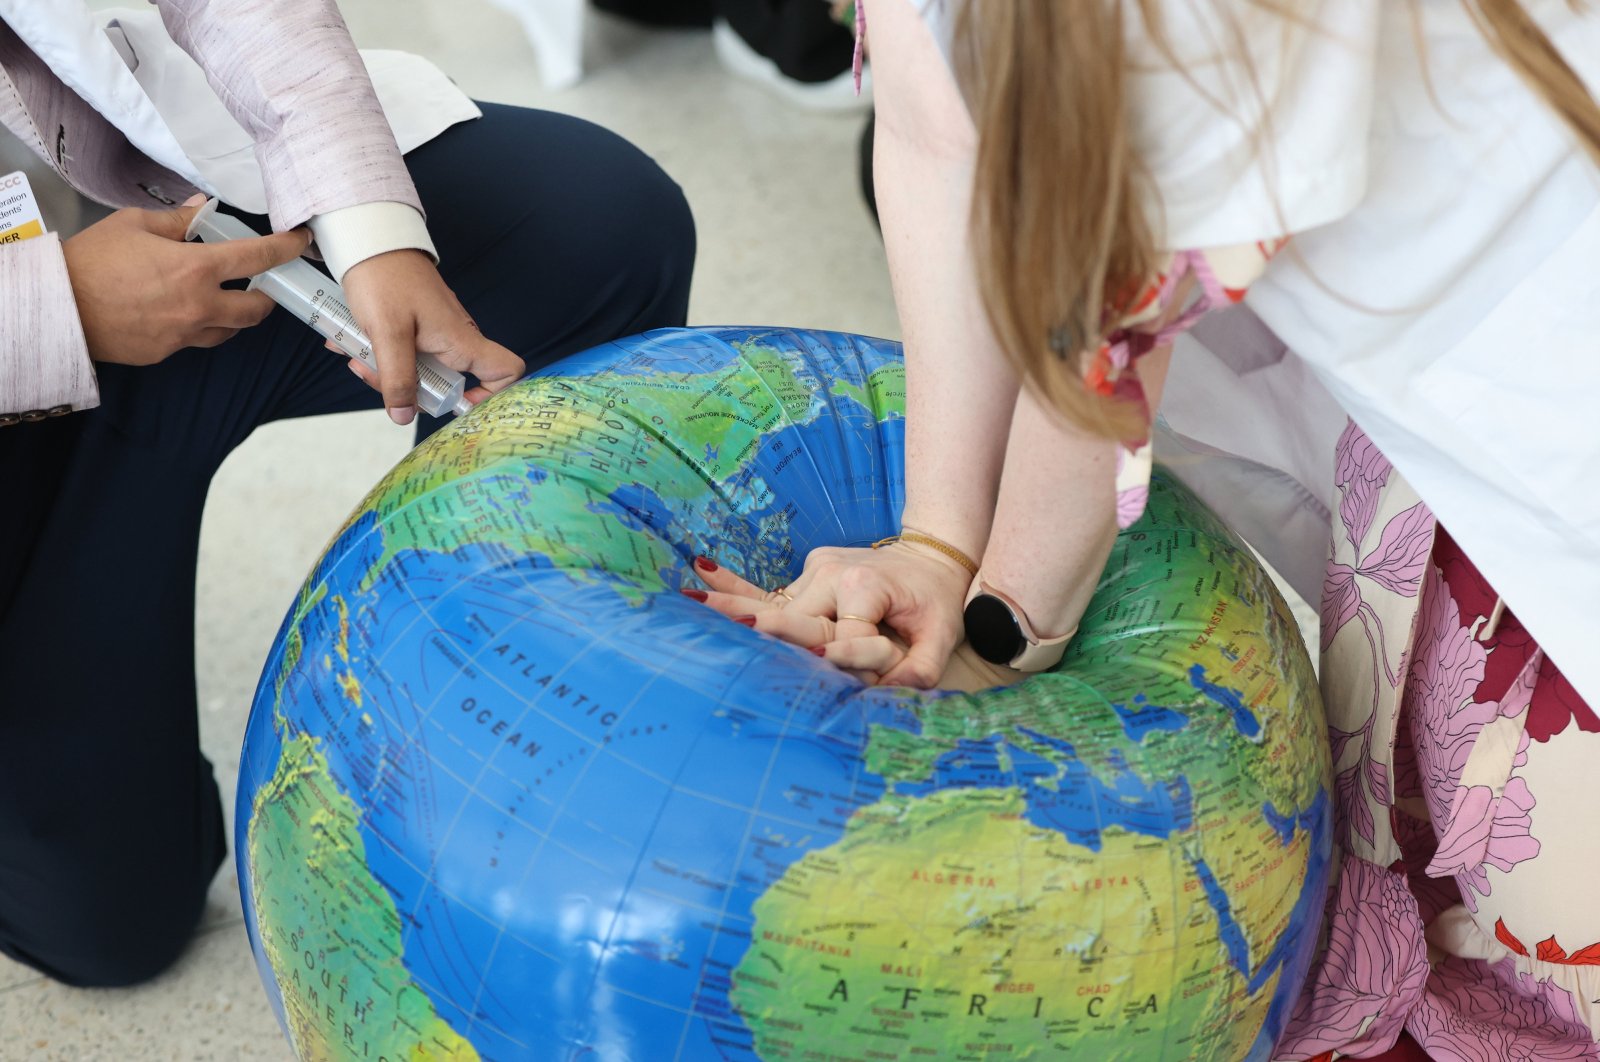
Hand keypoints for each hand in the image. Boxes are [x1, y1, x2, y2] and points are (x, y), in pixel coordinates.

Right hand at [62, 196, 309, 364]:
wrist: (58, 307)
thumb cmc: (92, 261)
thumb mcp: (134, 225)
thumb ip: (177, 220)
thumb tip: (203, 209)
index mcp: (196, 269)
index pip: (258, 258)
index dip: (286, 248)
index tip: (300, 243)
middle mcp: (200, 306)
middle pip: (257, 309)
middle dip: (266, 296)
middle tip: (260, 284)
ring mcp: (185, 334)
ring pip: (230, 331)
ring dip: (235, 316)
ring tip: (221, 298)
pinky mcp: (168, 352)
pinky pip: (197, 341)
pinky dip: (199, 327)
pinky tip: (182, 313)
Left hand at [340, 249, 525, 424]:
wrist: (365, 236)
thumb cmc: (383, 276)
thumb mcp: (387, 333)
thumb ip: (397, 379)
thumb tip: (404, 416)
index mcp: (460, 339)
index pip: (505, 372)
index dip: (490, 397)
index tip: (455, 403)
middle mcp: (455, 338)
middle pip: (450, 382)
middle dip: (412, 390)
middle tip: (379, 378)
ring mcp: (436, 331)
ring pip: (422, 369)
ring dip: (388, 373)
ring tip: (357, 356)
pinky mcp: (416, 324)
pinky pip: (406, 352)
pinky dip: (382, 356)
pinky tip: (354, 344)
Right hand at [685, 543, 972, 687]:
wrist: (933, 553)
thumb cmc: (936, 601)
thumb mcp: (940, 636)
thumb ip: (917, 668)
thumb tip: (888, 695)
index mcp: (863, 586)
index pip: (840, 637)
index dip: (849, 660)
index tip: (841, 662)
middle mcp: (830, 573)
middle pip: (793, 621)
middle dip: (763, 633)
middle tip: (697, 617)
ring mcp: (815, 570)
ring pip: (781, 612)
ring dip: (745, 619)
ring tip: (685, 602)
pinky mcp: (807, 574)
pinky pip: (771, 592)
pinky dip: (735, 588)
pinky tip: (703, 570)